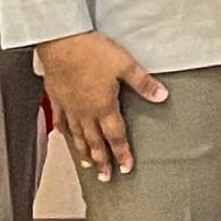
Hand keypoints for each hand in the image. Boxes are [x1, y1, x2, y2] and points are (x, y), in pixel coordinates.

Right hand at [36, 31, 164, 180]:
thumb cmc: (93, 52)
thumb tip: (163, 96)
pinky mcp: (57, 99)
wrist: (61, 43)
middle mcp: (85, 112)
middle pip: (95, 142)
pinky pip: (61, 122)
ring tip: (88, 165)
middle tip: (106, 177)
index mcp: (104, 106)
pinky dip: (65, 133)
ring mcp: (69, 107)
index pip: (115, 136)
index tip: (126, 168)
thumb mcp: (125, 65)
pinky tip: (67, 138)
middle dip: (102, 160)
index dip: (122, 153)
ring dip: (84, 152)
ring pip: (77, 136)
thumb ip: (144, 83)